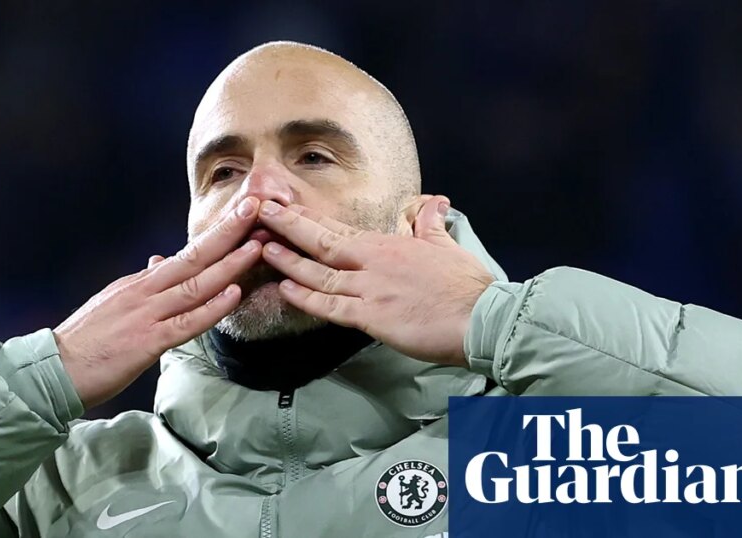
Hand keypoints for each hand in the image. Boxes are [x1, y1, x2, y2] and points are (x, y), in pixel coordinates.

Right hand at [53, 197, 262, 408]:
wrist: (55, 369)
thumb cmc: (86, 341)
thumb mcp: (114, 302)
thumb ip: (142, 284)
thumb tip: (160, 261)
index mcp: (139, 283)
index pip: (186, 254)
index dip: (216, 235)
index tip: (241, 214)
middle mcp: (144, 291)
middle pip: (193, 257)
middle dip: (227, 232)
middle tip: (255, 207)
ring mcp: (146, 315)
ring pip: (195, 285)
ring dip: (228, 265)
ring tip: (256, 246)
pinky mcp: (147, 342)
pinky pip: (185, 322)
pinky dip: (211, 308)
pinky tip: (233, 294)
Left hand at [257, 196, 494, 365]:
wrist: (481, 317)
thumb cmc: (467, 285)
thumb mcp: (446, 247)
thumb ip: (431, 225)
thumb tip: (433, 203)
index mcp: (389, 245)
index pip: (340, 229)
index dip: (309, 219)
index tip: (285, 208)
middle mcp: (373, 262)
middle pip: (322, 241)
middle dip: (289, 225)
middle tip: (259, 212)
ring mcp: (370, 288)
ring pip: (319, 273)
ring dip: (289, 260)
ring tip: (262, 247)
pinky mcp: (372, 316)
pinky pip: (331, 307)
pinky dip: (306, 298)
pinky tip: (285, 289)